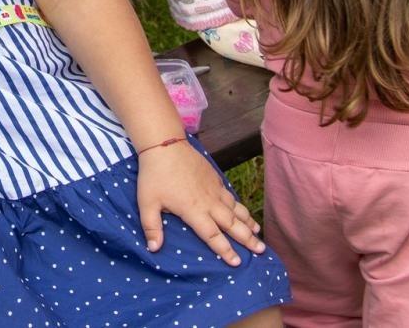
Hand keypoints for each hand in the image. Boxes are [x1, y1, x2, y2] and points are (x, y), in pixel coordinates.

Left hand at [135, 140, 265, 265]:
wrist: (165, 145)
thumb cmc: (154, 176)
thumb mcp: (147, 203)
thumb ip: (152, 227)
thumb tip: (154, 249)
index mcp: (193, 211)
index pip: (212, 235)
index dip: (225, 250)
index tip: (237, 262)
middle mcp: (209, 202)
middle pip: (232, 224)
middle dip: (247, 239)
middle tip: (261, 250)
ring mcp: (214, 189)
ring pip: (235, 209)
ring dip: (247, 222)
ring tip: (258, 233)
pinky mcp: (215, 178)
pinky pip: (230, 196)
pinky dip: (239, 206)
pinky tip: (242, 211)